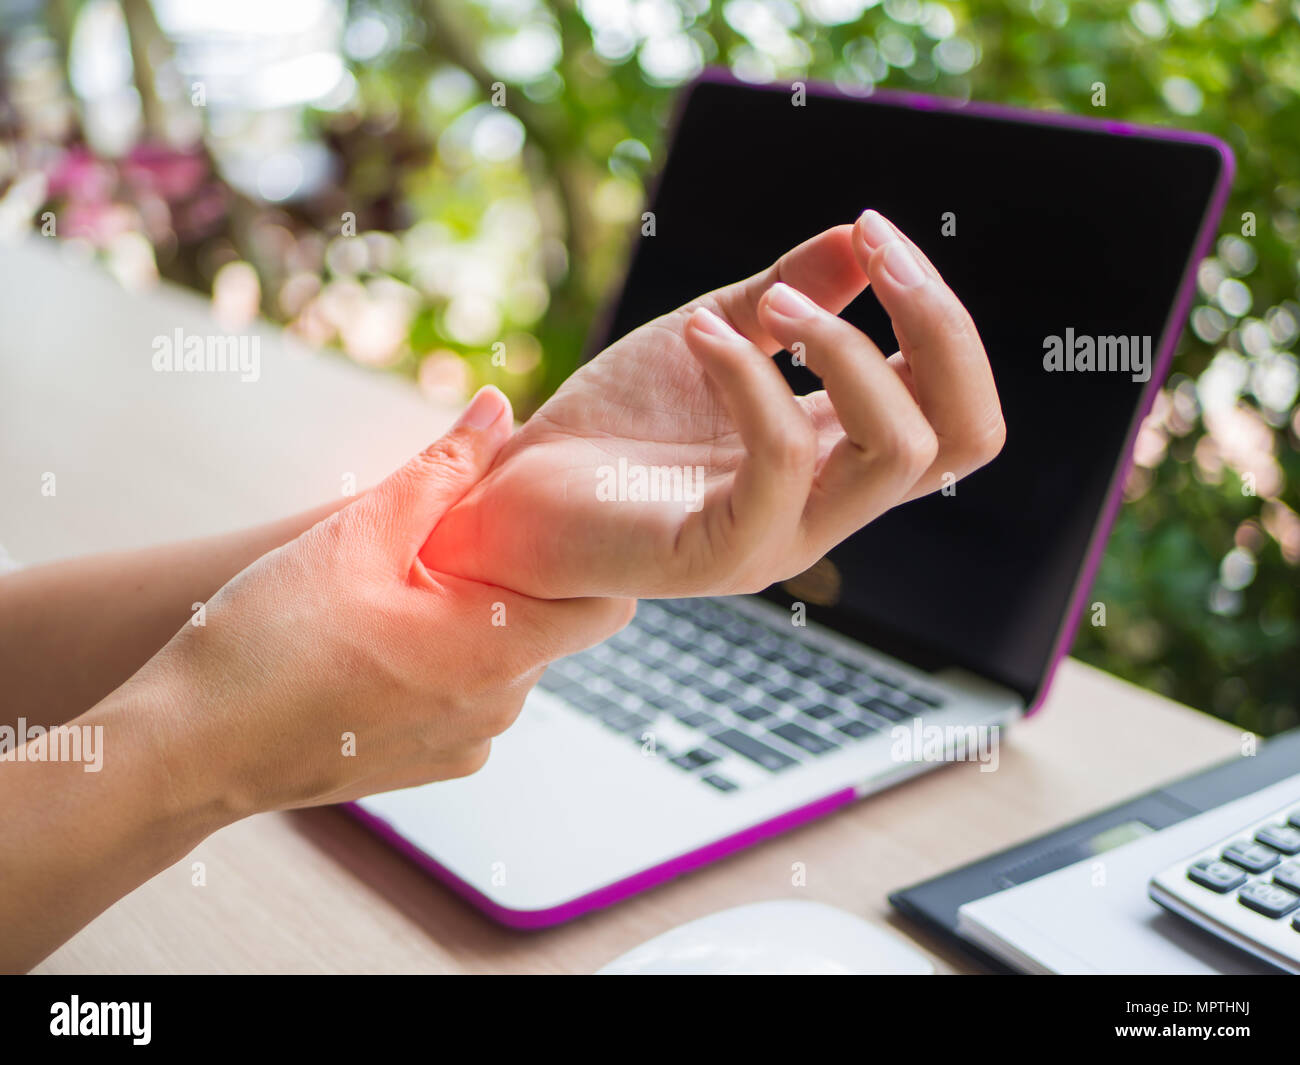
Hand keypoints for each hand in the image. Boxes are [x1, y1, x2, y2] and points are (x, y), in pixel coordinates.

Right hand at [133, 387, 634, 815]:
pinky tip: (376, 647)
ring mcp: (467, 746)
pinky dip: (445, 668)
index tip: (536, 523)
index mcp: (500, 651)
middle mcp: (500, 709)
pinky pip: (468, 701)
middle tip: (438, 546)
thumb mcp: (358, 534)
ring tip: (397, 594)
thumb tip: (499, 407)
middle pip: (549, 626)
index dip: (584, 557)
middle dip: (512, 581)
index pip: (607, 605)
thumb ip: (443, 467)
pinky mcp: (432, 767)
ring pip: (506, 662)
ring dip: (474, 623)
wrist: (191, 750)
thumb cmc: (269, 640)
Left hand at [422, 209, 1005, 598]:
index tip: (876, 232)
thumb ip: (790, 294)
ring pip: (896, 454)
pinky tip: (701, 337)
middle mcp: (829, 505)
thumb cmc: (619, 421)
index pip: (956, 405)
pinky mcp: (718, 557)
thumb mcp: (713, 334)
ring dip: (849, 350)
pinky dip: (752, 381)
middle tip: (874, 248)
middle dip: (939, 327)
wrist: (518, 490)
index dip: (941, 317)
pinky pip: (781, 467)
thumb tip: (860, 235)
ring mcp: (782, 539)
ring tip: (773, 306)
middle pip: (965, 438)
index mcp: (839, 453)